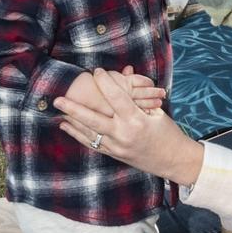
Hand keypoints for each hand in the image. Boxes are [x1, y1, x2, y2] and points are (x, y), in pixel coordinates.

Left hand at [54, 68, 202, 181]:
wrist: (173, 160)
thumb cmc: (167, 133)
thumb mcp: (157, 111)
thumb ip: (138, 94)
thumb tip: (126, 72)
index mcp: (137, 120)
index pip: (116, 97)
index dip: (105, 82)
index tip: (96, 71)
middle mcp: (123, 134)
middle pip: (93, 119)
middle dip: (74, 108)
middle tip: (58, 99)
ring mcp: (117, 146)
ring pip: (88, 133)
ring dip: (72, 121)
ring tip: (59, 110)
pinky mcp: (114, 154)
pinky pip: (91, 144)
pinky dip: (77, 134)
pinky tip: (66, 126)